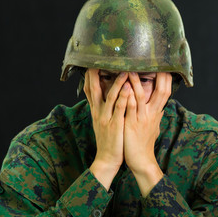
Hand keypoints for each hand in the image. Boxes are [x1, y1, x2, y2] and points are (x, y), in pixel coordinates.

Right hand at [83, 69, 129, 189]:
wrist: (106, 159)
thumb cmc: (108, 139)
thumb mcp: (102, 122)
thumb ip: (103, 109)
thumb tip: (106, 97)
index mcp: (95, 111)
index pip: (89, 90)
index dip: (89, 76)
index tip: (91, 63)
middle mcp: (98, 112)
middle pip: (94, 89)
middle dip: (95, 74)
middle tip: (99, 59)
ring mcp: (106, 117)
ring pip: (110, 96)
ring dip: (116, 82)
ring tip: (123, 70)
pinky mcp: (115, 124)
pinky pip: (119, 108)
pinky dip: (123, 97)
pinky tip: (128, 88)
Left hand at [124, 72, 171, 195]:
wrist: (141, 160)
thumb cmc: (144, 142)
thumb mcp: (153, 126)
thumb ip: (156, 115)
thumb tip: (161, 107)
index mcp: (156, 113)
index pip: (165, 92)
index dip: (166, 79)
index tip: (164, 66)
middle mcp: (152, 114)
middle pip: (161, 91)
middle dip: (160, 76)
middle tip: (156, 61)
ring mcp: (142, 118)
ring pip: (142, 96)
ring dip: (137, 82)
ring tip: (131, 68)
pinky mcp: (132, 124)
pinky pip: (130, 107)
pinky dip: (128, 96)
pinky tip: (124, 87)